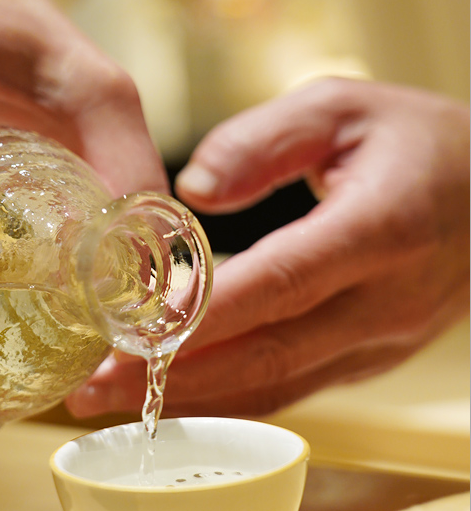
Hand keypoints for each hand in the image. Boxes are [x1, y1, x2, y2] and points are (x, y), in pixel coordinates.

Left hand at [67, 78, 469, 418]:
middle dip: (173, 376)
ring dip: (194, 400)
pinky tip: (176, 397)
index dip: (203, 313)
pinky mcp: (374, 360)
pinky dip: (232, 399)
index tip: (126, 333)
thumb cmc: (420, 141)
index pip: (282, 280)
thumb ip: (263, 140)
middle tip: (89, 387)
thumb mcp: (344, 106)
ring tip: (109, 404)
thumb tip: (192, 190)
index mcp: (382, 227)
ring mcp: (385, 342)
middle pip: (269, 353)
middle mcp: (387, 301)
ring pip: (279, 386)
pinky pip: (296, 388)